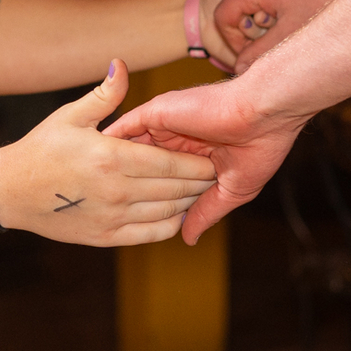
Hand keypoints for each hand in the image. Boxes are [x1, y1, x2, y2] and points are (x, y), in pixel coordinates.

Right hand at [0, 61, 216, 247]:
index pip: (169, 163)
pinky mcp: (105, 238)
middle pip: (175, 189)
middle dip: (200, 181)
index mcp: (110, 157)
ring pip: (168, 212)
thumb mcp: (70, 115)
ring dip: (189, 201)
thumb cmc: (41, 148)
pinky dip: (171, 223)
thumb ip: (105, 94)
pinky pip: (152, 234)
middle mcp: (115, 191)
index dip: (196, 162)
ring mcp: (112, 217)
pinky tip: (176, 211)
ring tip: (199, 189)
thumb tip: (122, 64)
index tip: (212, 156)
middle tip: (215, 171)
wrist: (10, 192)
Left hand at [106, 79, 312, 241]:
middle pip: (140, 168)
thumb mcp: (233, 190)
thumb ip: (206, 211)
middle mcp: (176, 142)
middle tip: (96, 204)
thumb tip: (187, 238)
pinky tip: (90, 157)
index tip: (126, 220)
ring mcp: (165, 127)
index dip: (149, 202)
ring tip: (84, 184)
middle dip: (121, 185)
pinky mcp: (157, 113)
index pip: (163, 184)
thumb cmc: (260, 150)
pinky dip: (109, 141)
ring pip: (129, 148)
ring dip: (110, 164)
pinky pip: (125, 127)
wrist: (265, 113)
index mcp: (195, 158)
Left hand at [197, 0, 292, 64]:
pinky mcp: (259, 61)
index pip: (293, 1)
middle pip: (287, 22)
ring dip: (256, 32)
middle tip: (254, 12)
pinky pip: (263, 57)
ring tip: (244, 24)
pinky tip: (241, 39)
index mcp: (283, 0)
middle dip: (265, 16)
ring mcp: (272, 43)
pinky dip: (250, 47)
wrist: (199, 16)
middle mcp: (283, 23)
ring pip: (276, 41)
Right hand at [211, 0, 350, 70]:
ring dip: (270, 13)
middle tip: (278, 44)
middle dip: (253, 28)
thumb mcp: (291, 41)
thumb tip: (242, 70)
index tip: (253, 58)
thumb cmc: (337, 4)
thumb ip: (258, 58)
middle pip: (239, 2)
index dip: (234, 43)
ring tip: (297, 27)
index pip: (223, 17)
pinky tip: (311, 11)